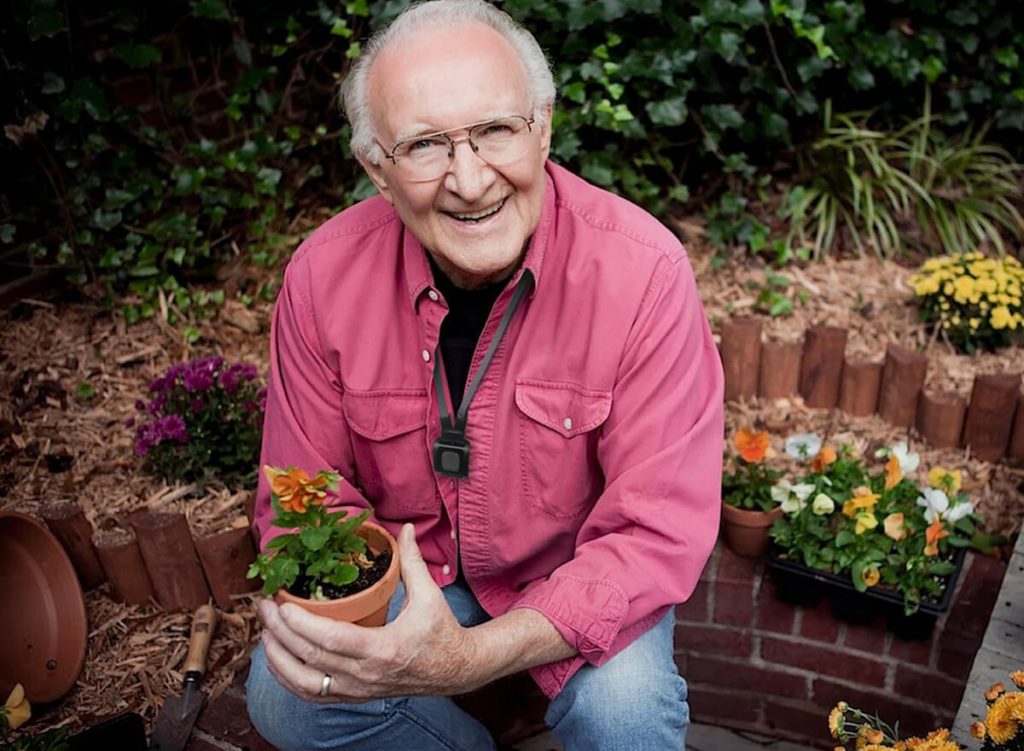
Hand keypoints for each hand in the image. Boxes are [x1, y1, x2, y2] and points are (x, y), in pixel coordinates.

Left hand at [258, 523, 479, 702]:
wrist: (456, 669)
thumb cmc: (442, 631)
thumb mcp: (429, 595)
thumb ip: (412, 561)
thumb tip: (404, 529)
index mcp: (383, 649)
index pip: (331, 641)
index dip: (301, 624)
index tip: (281, 605)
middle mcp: (366, 675)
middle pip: (311, 659)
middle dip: (281, 634)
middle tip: (265, 608)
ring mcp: (358, 689)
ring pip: (305, 684)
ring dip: (279, 660)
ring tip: (266, 633)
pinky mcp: (355, 696)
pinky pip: (313, 695)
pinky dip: (290, 680)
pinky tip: (278, 661)